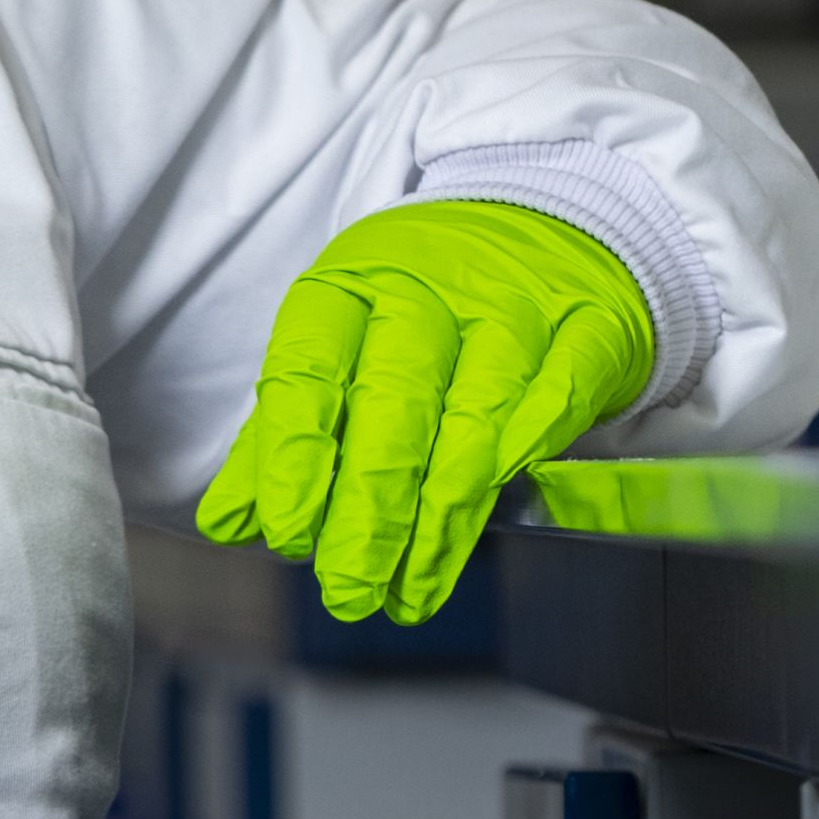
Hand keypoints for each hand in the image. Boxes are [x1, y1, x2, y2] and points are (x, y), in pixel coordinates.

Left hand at [194, 197, 654, 625]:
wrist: (554, 227)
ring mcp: (515, 305)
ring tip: (407, 591)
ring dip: (438, 518)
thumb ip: (284, 433)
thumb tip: (229, 522)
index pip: (310, 369)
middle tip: (346, 586)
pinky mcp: (589, 327)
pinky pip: (556, 397)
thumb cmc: (427, 306)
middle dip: (366, 508)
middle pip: (393, 404)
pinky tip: (489, 516)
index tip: (287, 533)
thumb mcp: (343, 346)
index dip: (295, 456)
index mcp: (352, 286)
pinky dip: (523, 458)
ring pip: (474, 417)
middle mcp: (430, 288)